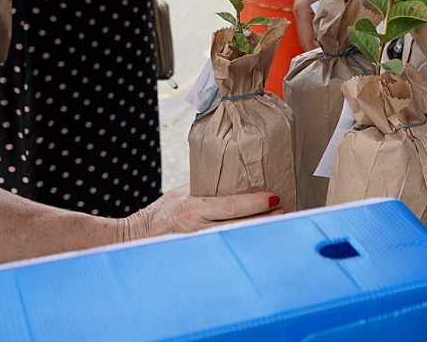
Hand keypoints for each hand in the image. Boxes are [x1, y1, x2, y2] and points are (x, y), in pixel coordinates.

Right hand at [123, 184, 279, 241]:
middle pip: (239, 226)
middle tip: (287, 212)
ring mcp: (200, 245)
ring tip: (280, 224)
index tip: (274, 197)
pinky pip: (227, 249)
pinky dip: (244, 244)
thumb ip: (205, 186)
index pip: (229, 206)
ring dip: (258, 233)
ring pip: (236, 240)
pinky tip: (259, 239)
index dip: (253, 203)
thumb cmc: (162, 213)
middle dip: (264, 220)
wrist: (139, 238)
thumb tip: (232, 172)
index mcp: (193, 209)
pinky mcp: (201, 255)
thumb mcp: (182, 192)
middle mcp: (198, 229)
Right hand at [293, 0, 340, 49]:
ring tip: (336, 45)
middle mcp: (299, 11)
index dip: (317, 51)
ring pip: (311, 29)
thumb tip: (338, 35)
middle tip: (336, 54)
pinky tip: (335, 29)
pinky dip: (322, 27)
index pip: (306, 39)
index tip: (329, 58)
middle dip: (321, 45)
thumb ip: (333, 16)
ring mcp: (303, 7)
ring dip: (322, 36)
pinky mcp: (309, 3)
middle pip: (308, 36)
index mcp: (302, 11)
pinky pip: (314, 21)